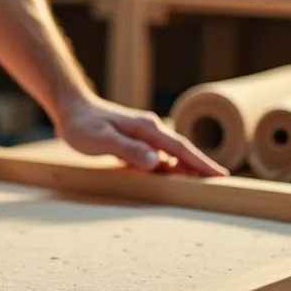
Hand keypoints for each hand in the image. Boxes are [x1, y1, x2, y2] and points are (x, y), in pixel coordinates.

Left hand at [54, 94, 228, 176]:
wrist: (70, 107)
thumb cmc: (82, 124)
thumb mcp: (102, 140)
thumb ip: (129, 150)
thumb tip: (157, 162)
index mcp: (146, 129)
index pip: (180, 148)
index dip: (200, 163)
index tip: (220, 175)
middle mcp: (149, 129)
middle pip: (181, 150)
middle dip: (200, 166)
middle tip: (219, 182)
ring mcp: (143, 134)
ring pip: (170, 154)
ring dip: (185, 168)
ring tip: (200, 184)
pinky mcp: (134, 140)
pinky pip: (157, 156)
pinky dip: (167, 166)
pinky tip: (170, 177)